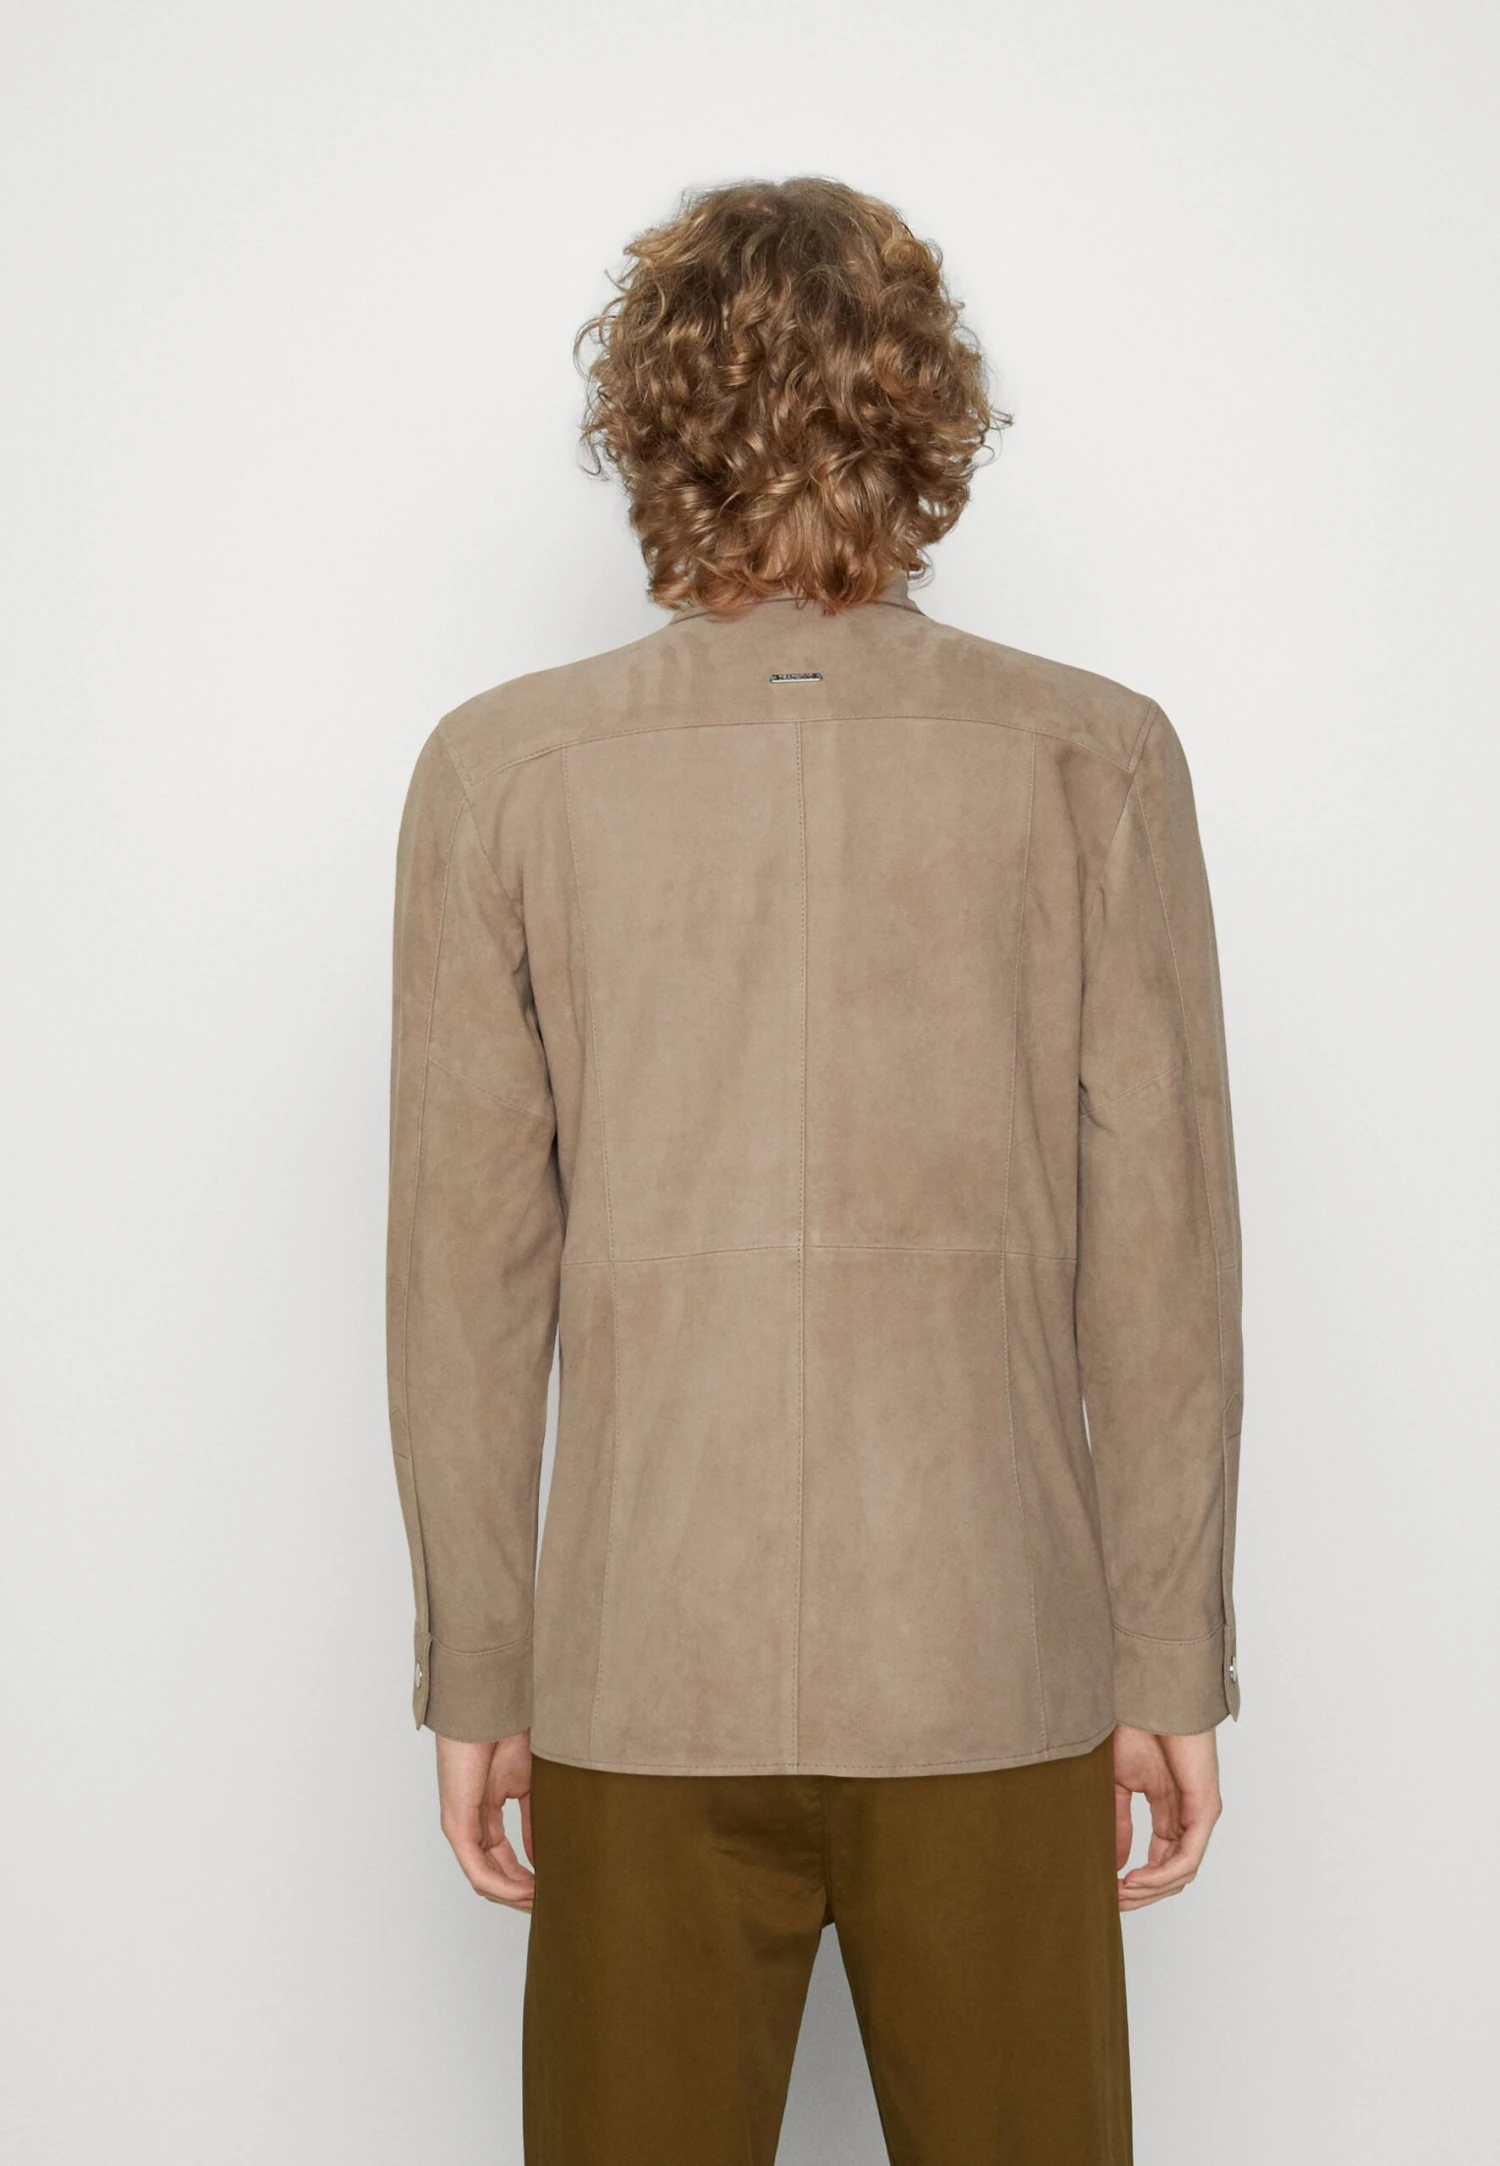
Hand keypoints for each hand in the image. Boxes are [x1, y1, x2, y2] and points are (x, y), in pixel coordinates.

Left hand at [436, 1731, 535, 1909]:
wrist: (493, 1709)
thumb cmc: (508, 1735)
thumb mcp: (528, 1787)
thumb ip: (532, 1824)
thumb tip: (541, 1858)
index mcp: (484, 1815)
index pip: (503, 1862)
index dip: (526, 1881)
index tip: (552, 1891)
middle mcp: (469, 1826)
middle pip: (493, 1877)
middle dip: (521, 1896)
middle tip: (550, 1906)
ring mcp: (461, 1828)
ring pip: (484, 1880)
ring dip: (515, 1896)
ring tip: (543, 1902)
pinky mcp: (457, 1825)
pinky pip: (478, 1870)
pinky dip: (504, 1886)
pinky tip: (528, 1891)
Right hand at [1112, 1724, 1221, 1910]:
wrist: (1148, 1699)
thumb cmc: (1135, 1729)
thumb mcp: (1118, 1785)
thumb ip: (1119, 1823)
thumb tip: (1114, 1863)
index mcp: (1168, 1811)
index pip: (1159, 1861)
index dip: (1136, 1883)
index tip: (1109, 1892)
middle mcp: (1187, 1818)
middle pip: (1172, 1875)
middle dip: (1142, 1894)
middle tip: (1114, 1902)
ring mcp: (1199, 1815)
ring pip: (1181, 1873)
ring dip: (1150, 1888)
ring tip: (1122, 1891)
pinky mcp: (1205, 1809)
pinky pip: (1188, 1857)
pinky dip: (1162, 1873)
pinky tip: (1137, 1877)